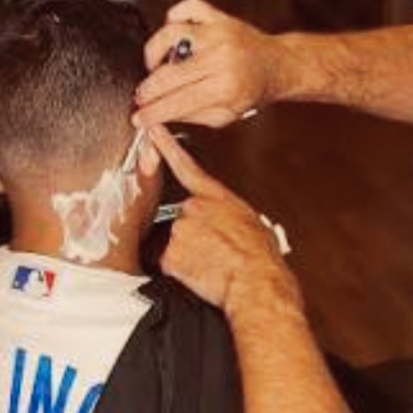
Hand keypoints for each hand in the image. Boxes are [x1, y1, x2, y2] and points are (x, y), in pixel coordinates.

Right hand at [134, 0, 283, 127]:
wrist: (278, 65)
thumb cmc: (251, 92)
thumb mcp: (225, 115)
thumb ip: (190, 115)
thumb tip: (157, 116)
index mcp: (226, 87)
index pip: (178, 102)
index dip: (153, 112)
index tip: (137, 118)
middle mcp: (222, 57)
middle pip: (170, 73)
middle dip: (148, 90)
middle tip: (140, 97)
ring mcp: (220, 33)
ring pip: (172, 34)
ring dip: (154, 52)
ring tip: (154, 66)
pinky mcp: (219, 16)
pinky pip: (187, 8)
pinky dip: (174, 17)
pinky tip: (173, 36)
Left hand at [149, 125, 300, 316]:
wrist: (255, 280)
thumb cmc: (260, 255)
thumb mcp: (251, 220)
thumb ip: (228, 212)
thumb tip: (225, 221)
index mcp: (216, 197)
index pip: (186, 166)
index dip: (166, 146)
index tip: (153, 131)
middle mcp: (194, 208)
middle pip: (182, 219)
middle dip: (194, 235)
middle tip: (215, 251)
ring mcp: (179, 230)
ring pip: (175, 243)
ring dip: (190, 254)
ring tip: (213, 264)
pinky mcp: (170, 255)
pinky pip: (171, 264)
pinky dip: (184, 271)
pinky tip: (203, 274)